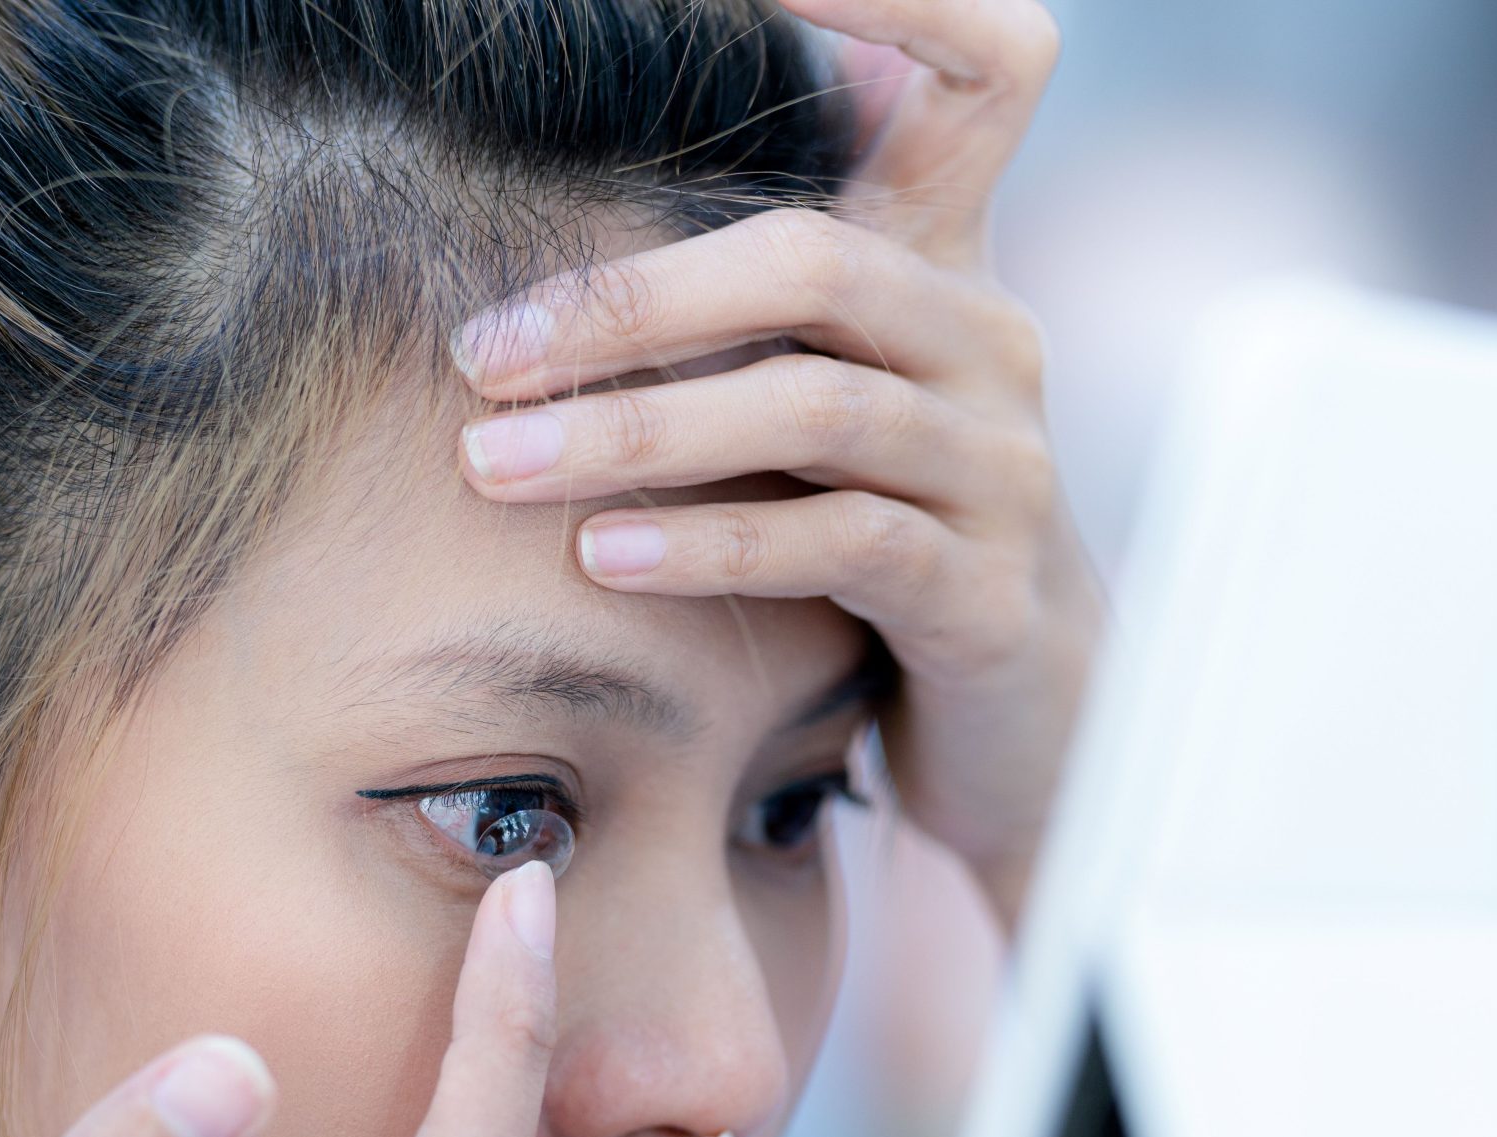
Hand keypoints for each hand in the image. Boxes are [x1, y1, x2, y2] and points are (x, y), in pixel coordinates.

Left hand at [450, 0, 1096, 931]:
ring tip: (494, 467)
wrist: (1015, 711)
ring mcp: (1001, 465)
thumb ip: (759, 287)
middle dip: (628, 305)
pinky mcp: (987, 590)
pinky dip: (710, 547)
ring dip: (636, 436)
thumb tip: (607, 194)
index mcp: (949, 260)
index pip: (987, 64)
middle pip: (815, 260)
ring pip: (815, 408)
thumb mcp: (831, 381)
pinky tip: (603, 560)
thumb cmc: (880, 521)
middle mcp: (991, 339)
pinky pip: (841, 542)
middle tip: (481, 358)